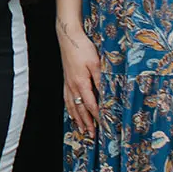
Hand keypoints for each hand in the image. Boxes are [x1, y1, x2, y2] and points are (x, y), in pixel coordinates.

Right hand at [57, 20, 101, 136]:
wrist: (68, 37)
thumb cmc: (82, 48)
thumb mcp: (96, 63)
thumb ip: (101, 80)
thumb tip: (106, 95)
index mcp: (81, 82)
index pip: (91, 104)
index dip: (97, 117)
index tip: (103, 127)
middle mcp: (72, 85)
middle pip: (80, 108)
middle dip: (86, 122)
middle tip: (91, 135)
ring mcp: (67, 82)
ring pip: (71, 105)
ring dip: (76, 118)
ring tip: (81, 129)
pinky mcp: (66, 79)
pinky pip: (66, 98)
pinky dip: (69, 108)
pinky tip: (70, 112)